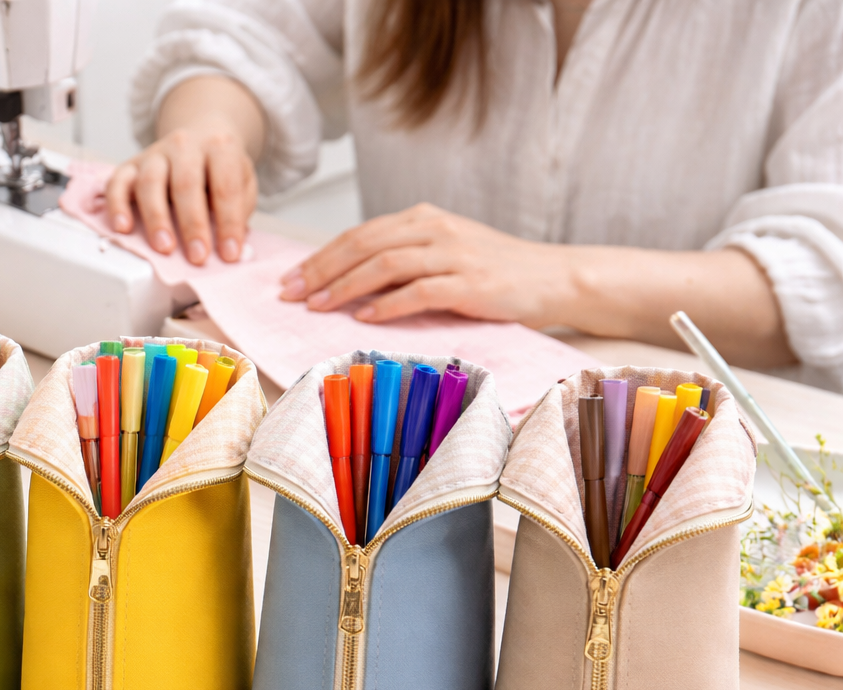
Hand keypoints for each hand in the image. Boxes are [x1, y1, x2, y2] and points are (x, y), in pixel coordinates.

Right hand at [106, 127, 257, 264]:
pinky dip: (117, 206)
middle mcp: (185, 145)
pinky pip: (117, 182)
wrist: (200, 134)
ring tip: (164, 248)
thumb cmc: (220, 169)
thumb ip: (240, 209)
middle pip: (186, 183)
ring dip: (156, 218)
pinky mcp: (131, 165)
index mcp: (220, 146)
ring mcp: (154, 154)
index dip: (229, 223)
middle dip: (192, 224)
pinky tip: (123, 228)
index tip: (230, 254)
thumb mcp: (243, 182)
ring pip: (150, 182)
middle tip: (198, 256)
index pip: (225, 187)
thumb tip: (232, 246)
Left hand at [278, 203, 575, 324]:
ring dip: (345, 286)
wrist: (553, 277)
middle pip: (364, 244)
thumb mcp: (443, 253)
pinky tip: (363, 317)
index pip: (359, 234)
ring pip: (385, 264)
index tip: (290, 279)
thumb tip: (348, 278)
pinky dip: (387, 304)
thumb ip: (402, 259)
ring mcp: (454, 254)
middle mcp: (435, 229)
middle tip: (290, 293)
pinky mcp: (471, 283)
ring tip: (317, 305)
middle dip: (321, 269)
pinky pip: (419, 291)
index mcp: (423, 219)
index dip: (320, 256)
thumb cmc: (495, 271)